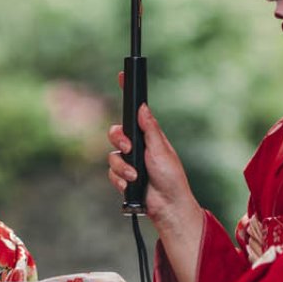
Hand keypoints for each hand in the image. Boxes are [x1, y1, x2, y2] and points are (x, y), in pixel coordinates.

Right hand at [106, 76, 201, 230]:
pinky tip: (130, 185)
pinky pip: (111, 172)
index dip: (128, 93)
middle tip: (129, 148)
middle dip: (119, 140)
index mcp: (149, 136)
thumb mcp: (161, 151)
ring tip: (135, 176)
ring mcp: (129, 162)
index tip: (122, 74)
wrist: (167, 206)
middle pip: (116, 132)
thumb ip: (150, 129)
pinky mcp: (123, 177)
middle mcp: (138, 146)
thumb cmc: (171, 178)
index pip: (136, 111)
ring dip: (121, 167)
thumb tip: (143, 106)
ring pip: (112, 155)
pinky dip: (119, 179)